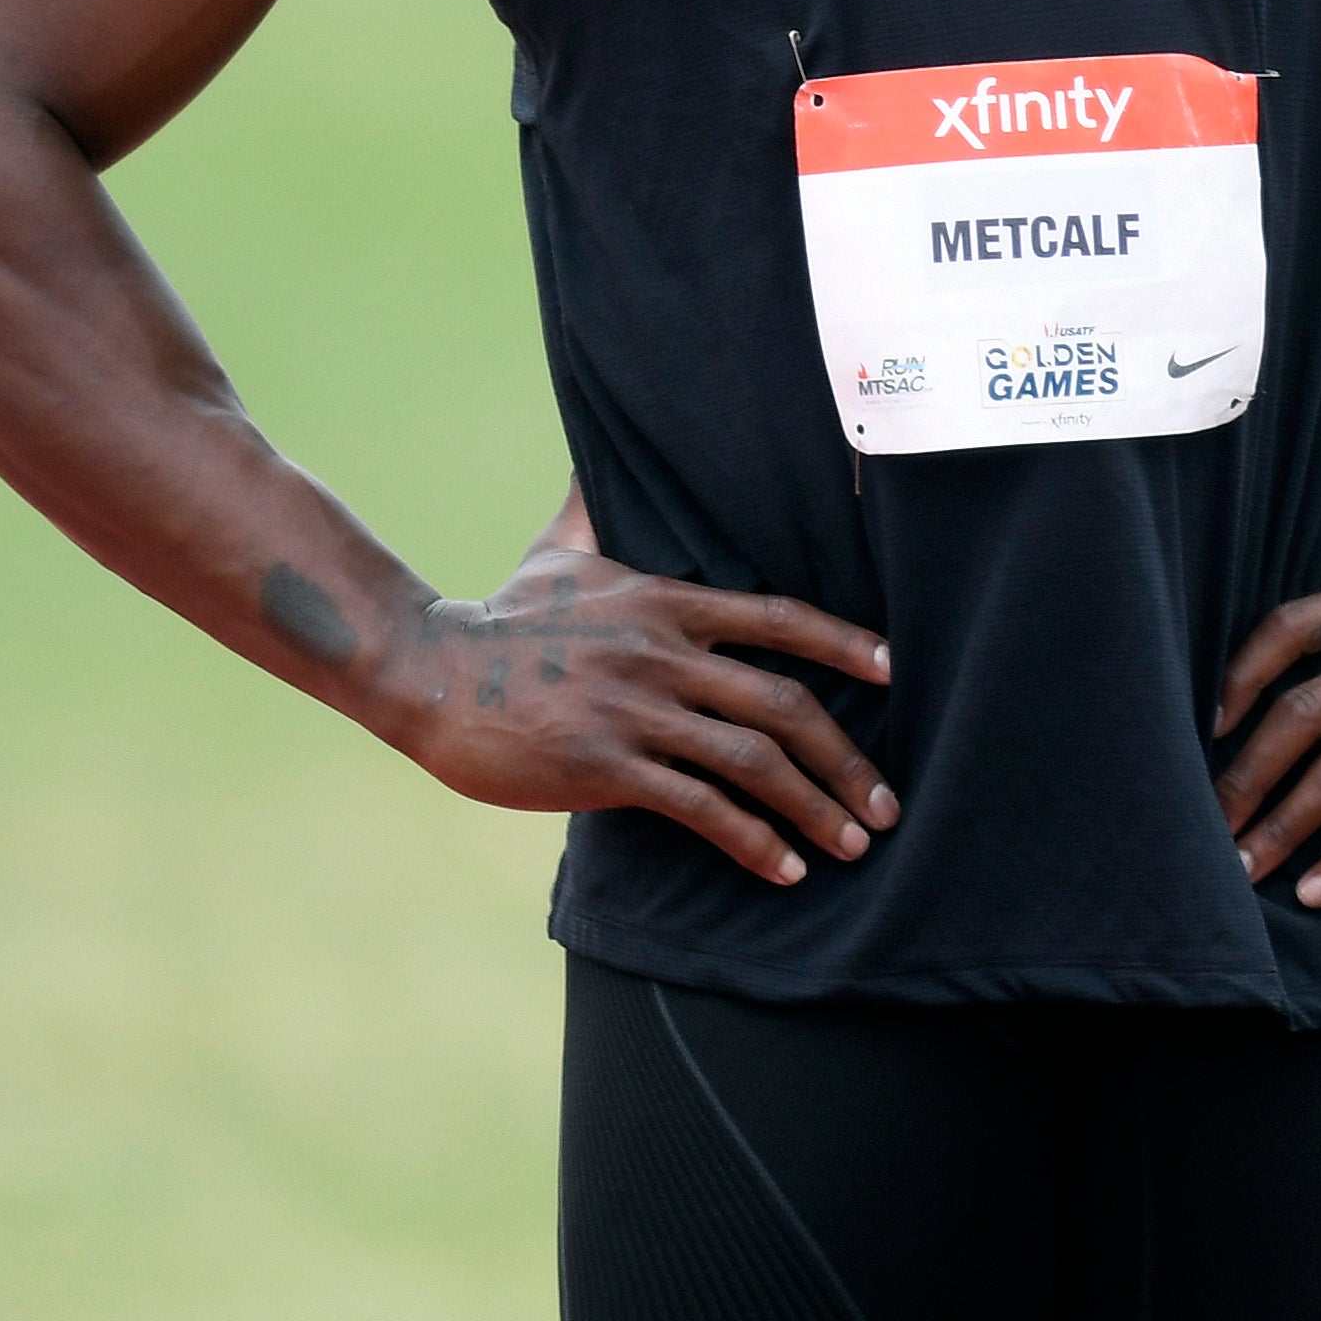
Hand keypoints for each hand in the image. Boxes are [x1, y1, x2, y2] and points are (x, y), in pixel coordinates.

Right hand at [406, 537, 895, 887]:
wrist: (425, 671)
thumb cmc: (501, 616)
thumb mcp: (561, 549)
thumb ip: (599, 507)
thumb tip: (601, 451)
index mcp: (667, 603)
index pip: (779, 617)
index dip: (844, 643)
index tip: (895, 669)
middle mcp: (665, 656)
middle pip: (785, 703)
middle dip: (847, 759)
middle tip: (887, 803)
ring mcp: (637, 711)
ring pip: (752, 760)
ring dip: (814, 808)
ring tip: (853, 846)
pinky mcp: (605, 766)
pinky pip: (699, 807)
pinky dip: (751, 840)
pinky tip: (784, 869)